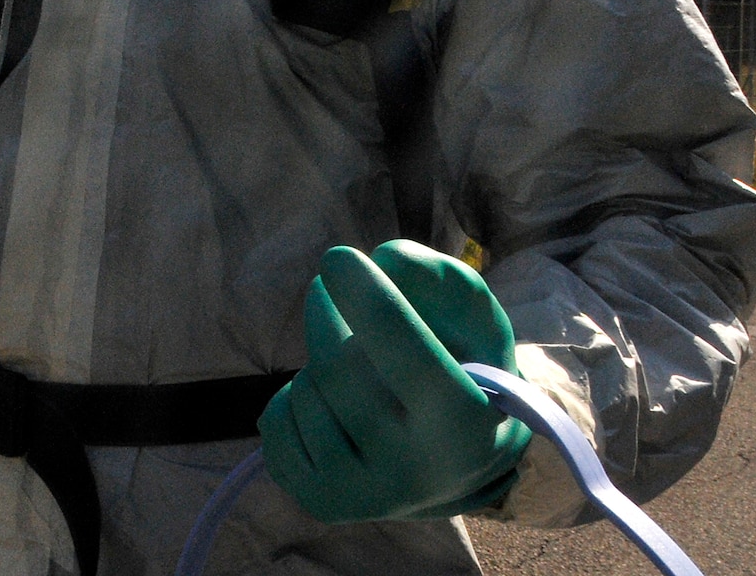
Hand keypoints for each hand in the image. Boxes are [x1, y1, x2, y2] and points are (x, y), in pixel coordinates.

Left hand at [260, 241, 531, 522]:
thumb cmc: (465, 375)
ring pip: (306, 391)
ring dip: (317, 356)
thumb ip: (445, 280)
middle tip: (330, 285)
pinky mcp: (319, 500)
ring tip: (352, 363)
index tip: (337, 256)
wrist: (454, 464)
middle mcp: (412, 475)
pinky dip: (293, 394)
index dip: (370, 301)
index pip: (407, 358)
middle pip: (339, 368)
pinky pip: (276, 420)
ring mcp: (361, 497)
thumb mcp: (479, 325)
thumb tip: (386, 255)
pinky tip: (331, 402)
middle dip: (328, 314)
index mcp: (463, 430)